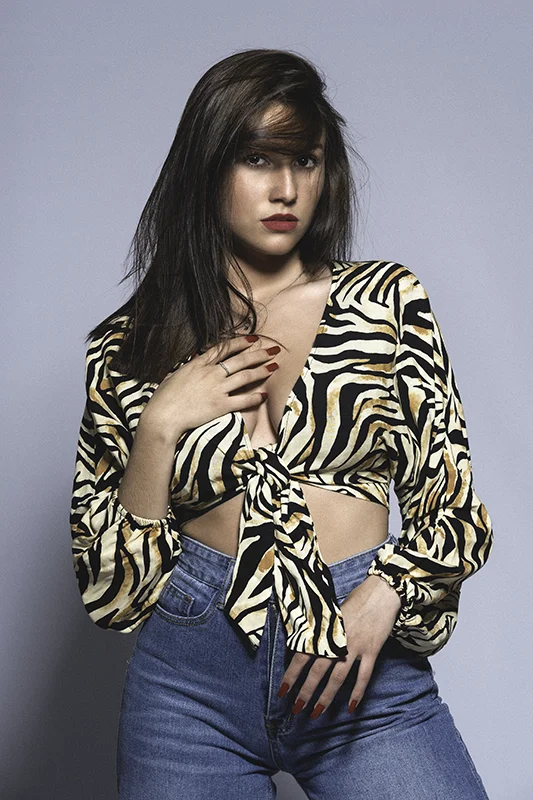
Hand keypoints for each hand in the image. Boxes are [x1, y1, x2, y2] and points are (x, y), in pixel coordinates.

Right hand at [140, 334, 279, 441]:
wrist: (162, 416)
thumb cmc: (163, 398)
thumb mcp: (173, 376)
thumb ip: (187, 369)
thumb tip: (193, 363)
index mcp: (198, 364)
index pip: (224, 349)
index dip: (241, 343)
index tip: (253, 339)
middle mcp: (210, 373)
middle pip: (240, 360)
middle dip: (259, 353)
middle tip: (273, 349)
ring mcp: (217, 389)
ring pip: (245, 376)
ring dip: (262, 370)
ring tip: (274, 366)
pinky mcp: (220, 405)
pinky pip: (243, 400)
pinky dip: (255, 397)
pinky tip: (265, 394)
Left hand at [276, 575, 401, 719]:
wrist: (381, 592)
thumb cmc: (356, 601)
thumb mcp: (333, 614)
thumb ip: (323, 632)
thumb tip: (310, 650)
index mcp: (325, 630)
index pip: (302, 656)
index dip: (291, 675)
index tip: (282, 692)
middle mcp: (337, 640)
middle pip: (318, 671)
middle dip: (305, 692)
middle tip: (296, 710)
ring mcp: (355, 647)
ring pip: (338, 677)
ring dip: (326, 697)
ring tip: (316, 713)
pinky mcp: (372, 651)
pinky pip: (363, 676)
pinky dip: (357, 693)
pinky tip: (351, 707)